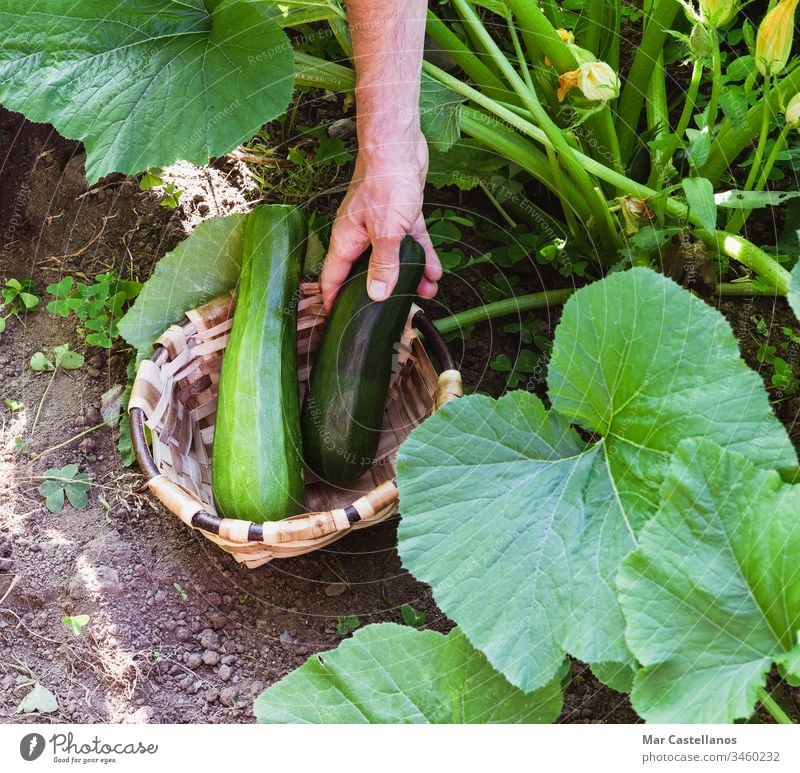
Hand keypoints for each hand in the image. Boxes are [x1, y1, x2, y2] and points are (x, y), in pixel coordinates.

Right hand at [321, 130, 440, 308]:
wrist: (399, 145)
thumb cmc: (385, 181)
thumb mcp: (385, 232)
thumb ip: (382, 265)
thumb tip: (376, 295)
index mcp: (346, 240)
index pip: (333, 278)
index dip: (334, 300)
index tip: (339, 320)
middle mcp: (360, 235)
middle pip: (368, 272)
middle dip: (383, 292)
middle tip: (395, 312)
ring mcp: (380, 225)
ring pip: (394, 258)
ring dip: (409, 276)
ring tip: (425, 293)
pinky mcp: (400, 215)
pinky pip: (410, 242)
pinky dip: (422, 255)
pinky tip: (435, 271)